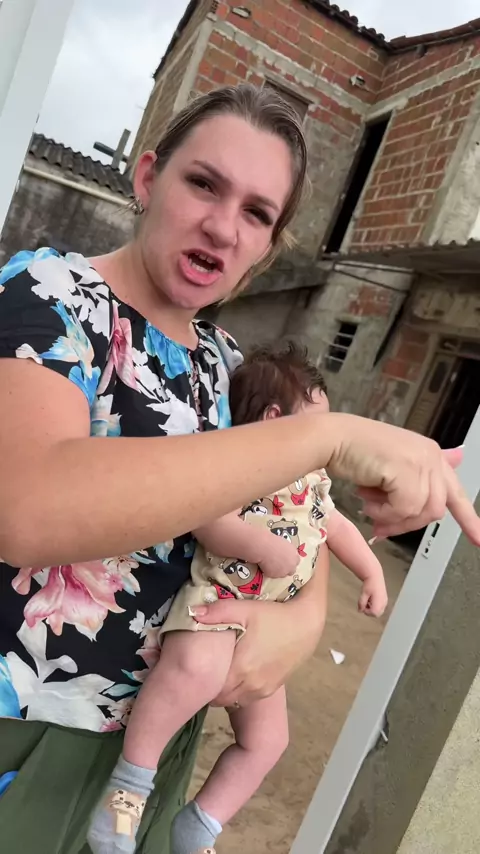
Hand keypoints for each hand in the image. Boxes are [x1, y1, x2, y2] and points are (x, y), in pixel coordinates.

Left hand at [192, 580, 325, 706]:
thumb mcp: (245, 608)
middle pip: (221, 699)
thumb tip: (192, 611)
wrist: (306, 623)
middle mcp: (250, 685)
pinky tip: (239, 675)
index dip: (201, 682)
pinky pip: (249, 698)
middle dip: (211, 688)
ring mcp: (263, 689)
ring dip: (226, 691)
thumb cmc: (274, 615)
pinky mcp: (273, 688)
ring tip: (221, 673)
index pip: (211, 690)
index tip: (196, 670)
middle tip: (205, 671)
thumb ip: (217, 612)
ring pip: (235, 701)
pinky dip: (240, 691)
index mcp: (240, 669)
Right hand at [258, 534, 299, 577]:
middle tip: (279, 564)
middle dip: (286, 568)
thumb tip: (283, 553)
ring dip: (278, 571)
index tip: (285, 559)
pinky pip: (273, 575)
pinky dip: (270, 572)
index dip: (290, 561)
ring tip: (270, 564)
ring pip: (282, 574)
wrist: (265, 547)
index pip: (296, 561)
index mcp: (295, 556)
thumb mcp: (284, 544)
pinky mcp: (275, 576)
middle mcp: (291, 565)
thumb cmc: (273, 541)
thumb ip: (287, 551)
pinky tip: (265, 565)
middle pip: (291, 570)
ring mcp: (284, 572)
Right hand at [326, 420, 479, 543]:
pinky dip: (382, 513)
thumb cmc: (353, 452)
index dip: (468, 519)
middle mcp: (431, 455)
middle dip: (406, 524)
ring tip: (369, 505)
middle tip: (380, 527)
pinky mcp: (407, 469)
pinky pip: (403, 509)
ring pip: (420, 512)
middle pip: (435, 510)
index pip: (456, 491)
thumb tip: (438, 502)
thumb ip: (413, 484)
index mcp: (430, 454)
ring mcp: (421, 461)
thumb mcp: (389, 470)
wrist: (332, 438)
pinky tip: (366, 500)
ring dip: (391, 518)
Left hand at [358, 573, 387, 617]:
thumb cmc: (370, 584)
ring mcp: (385, 601)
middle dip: (370, 611)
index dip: (367, 612)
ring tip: (368, 601)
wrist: (375, 576)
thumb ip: (361, 603)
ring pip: (379, 611)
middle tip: (365, 605)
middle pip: (377, 614)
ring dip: (372, 609)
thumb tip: (360, 610)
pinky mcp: (385, 599)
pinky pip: (381, 607)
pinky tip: (371, 599)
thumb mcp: (363, 594)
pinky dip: (375, 606)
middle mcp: (384, 602)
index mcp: (379, 602)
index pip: (373, 613)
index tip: (362, 607)